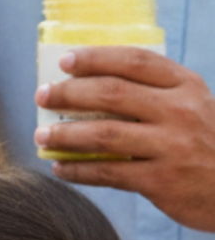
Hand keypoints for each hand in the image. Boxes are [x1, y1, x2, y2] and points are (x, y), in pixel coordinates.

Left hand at [35, 48, 214, 229]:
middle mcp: (181, 112)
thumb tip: (86, 87)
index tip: (65, 61)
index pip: (134, 61)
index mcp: (187, 86)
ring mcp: (172, 147)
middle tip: (42, 95)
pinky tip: (60, 168)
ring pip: (103, 134)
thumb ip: (155, 95)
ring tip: (41, 136)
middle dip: (68, 93)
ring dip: (64, 134)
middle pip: (111, 93)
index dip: (95, 58)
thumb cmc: (207, 143)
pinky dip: (78, 170)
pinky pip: (108, 173)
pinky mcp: (162, 181)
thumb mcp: (195, 108)